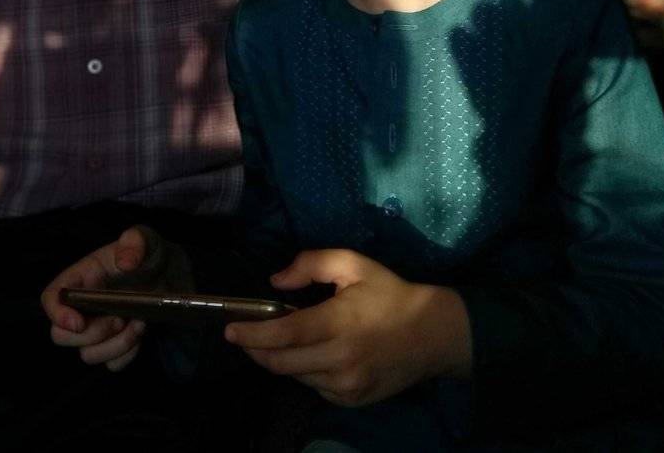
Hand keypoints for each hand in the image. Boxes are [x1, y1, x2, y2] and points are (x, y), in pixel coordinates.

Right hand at [40, 225, 190, 371]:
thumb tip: (125, 262)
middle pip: (61, 336)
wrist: (171, 278)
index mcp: (82, 278)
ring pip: (88, 355)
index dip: (57, 314)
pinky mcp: (114, 345)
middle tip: (120, 319)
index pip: (51, 298)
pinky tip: (141, 334)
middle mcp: (82, 307)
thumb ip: (135, 242)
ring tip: (138, 324)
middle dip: (93, 334)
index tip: (78, 323)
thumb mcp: (146, 240)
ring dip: (115, 345)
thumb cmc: (150, 256)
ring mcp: (96, 329)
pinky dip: (127, 355)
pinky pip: (111, 364)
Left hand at [223, 249, 471, 406]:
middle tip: (245, 336)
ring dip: (281, 360)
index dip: (251, 335)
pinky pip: (315, 387)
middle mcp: (340, 360)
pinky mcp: (353, 400)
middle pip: (280, 363)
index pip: (282, 336)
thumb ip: (311, 264)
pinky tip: (315, 353)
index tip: (229, 330)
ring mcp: (347, 386)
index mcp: (338, 324)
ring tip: (282, 340)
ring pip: (295, 376)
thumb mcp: (353, 264)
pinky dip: (305, 371)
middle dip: (256, 350)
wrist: (434, 334)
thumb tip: (276, 280)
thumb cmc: (390, 294)